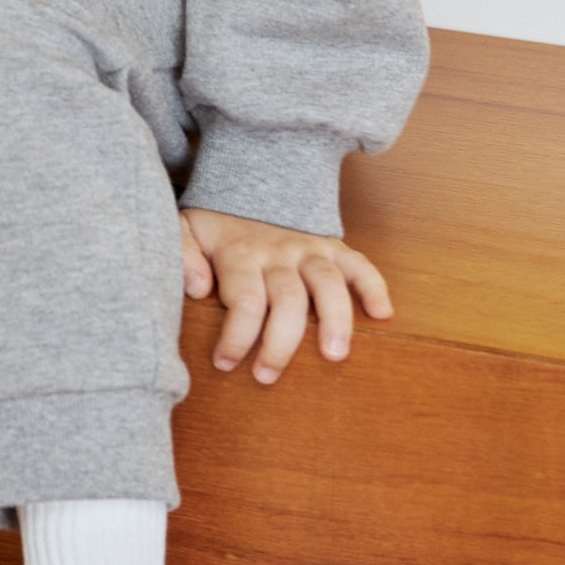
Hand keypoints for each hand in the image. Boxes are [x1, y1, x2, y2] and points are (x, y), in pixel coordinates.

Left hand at [181, 207, 392, 384]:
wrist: (249, 187)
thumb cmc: (216, 227)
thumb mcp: (185, 230)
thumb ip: (182, 255)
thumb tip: (199, 289)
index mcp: (241, 253)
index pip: (244, 299)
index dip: (236, 336)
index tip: (225, 364)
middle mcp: (279, 252)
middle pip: (287, 300)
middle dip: (280, 343)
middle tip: (268, 376)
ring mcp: (309, 249)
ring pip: (327, 284)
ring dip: (335, 320)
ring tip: (335, 356)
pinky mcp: (333, 248)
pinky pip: (359, 264)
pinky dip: (374, 286)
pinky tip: (382, 314)